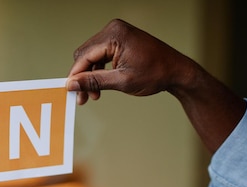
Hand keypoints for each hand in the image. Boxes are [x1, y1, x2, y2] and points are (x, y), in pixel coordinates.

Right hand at [66, 19, 196, 104]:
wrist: (176, 71)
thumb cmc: (156, 73)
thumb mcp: (121, 81)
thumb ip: (94, 82)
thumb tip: (72, 84)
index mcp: (115, 35)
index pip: (85, 55)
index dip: (75, 75)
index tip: (70, 91)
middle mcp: (114, 29)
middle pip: (85, 55)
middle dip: (83, 77)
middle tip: (84, 97)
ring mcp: (117, 33)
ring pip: (91, 56)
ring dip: (90, 75)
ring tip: (95, 94)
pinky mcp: (120, 39)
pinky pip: (101, 54)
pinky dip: (99, 70)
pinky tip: (101, 84)